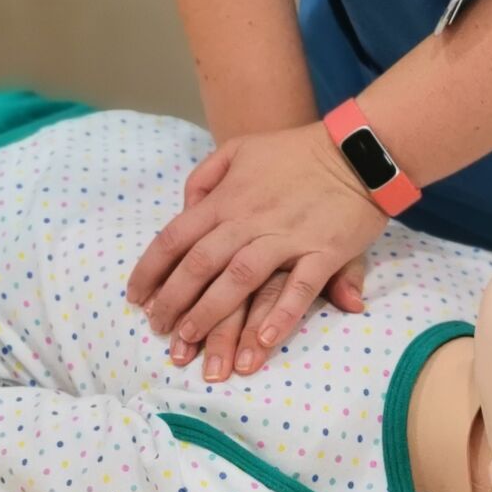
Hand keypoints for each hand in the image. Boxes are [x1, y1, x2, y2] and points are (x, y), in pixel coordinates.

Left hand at [128, 120, 384, 356]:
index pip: (177, 236)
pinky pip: (298, 288)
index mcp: (227, 198)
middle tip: (157, 329)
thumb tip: (185, 207)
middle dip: (174, 299)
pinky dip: (280, 315)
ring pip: (240, 278)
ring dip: (213, 313)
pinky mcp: (323, 251)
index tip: (135, 298)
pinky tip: (262, 341)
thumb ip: (206, 177)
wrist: (356, 149)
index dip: (152, 269)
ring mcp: (286, 236)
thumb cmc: (294, 152)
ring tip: (192, 341)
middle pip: (201, 263)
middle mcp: (250, 219)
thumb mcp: (240, 150)